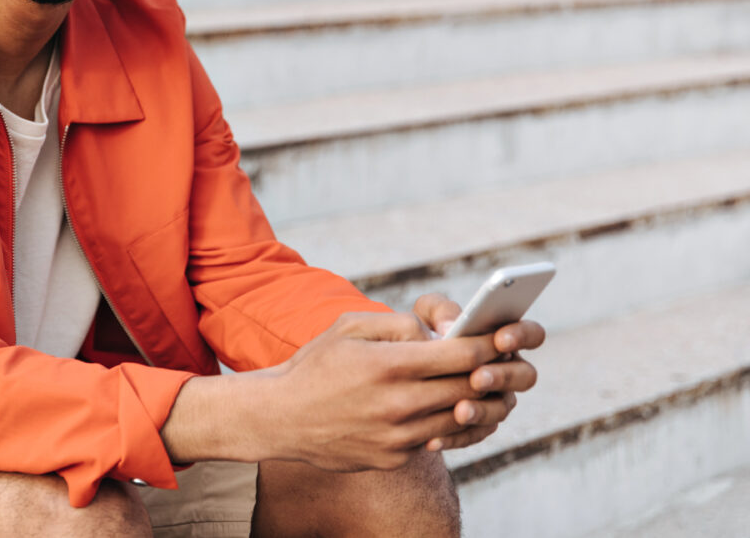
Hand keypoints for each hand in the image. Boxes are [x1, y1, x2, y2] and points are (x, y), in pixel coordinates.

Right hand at [164, 310, 519, 471]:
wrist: (280, 417)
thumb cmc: (316, 364)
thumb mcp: (350, 327)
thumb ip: (399, 324)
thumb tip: (439, 332)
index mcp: (388, 365)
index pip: (462, 355)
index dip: (488, 345)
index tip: (498, 337)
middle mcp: (397, 404)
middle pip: (468, 388)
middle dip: (489, 372)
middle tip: (501, 361)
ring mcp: (397, 436)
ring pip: (459, 419)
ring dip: (475, 402)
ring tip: (480, 386)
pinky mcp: (393, 458)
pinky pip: (435, 440)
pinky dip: (446, 424)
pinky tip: (446, 409)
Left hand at [411, 293, 544, 451]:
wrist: (402, 371)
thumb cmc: (422, 332)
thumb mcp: (426, 314)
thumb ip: (442, 311)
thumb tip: (452, 327)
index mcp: (504, 339)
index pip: (531, 335)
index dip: (522, 336)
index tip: (500, 340)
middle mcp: (508, 371)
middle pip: (524, 376)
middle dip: (502, 377)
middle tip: (477, 378)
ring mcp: (496, 400)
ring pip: (501, 409)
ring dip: (482, 410)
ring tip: (459, 410)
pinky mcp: (478, 425)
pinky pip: (474, 434)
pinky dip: (455, 437)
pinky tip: (433, 439)